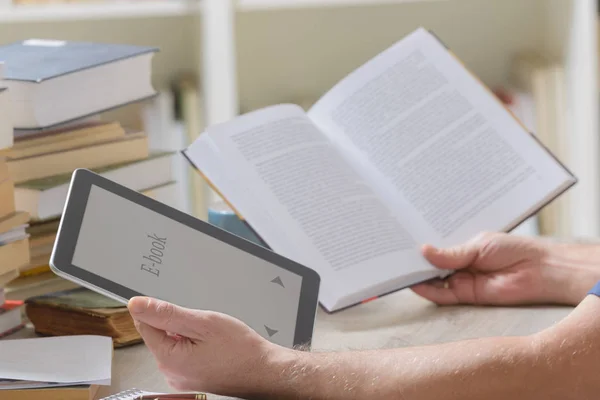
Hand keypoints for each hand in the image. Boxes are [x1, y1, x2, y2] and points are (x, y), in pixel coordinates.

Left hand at [127, 297, 285, 396]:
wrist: (263, 371)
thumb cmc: (240, 350)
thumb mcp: (203, 322)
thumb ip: (166, 313)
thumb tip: (137, 304)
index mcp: (168, 358)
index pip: (145, 324)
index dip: (159, 309)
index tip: (177, 308)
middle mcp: (171, 373)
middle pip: (160, 334)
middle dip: (179, 323)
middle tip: (205, 326)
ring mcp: (181, 378)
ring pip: (174, 343)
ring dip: (189, 334)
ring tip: (213, 338)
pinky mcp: (191, 378)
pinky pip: (185, 354)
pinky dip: (196, 345)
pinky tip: (214, 347)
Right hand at [411, 232, 555, 305]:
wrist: (539, 271)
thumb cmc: (514, 251)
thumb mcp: (478, 246)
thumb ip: (451, 254)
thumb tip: (423, 251)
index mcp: (463, 247)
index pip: (436, 248)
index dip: (420, 247)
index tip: (401, 242)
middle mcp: (460, 264)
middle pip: (432, 265)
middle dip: (415, 262)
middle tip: (395, 257)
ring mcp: (462, 280)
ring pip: (434, 280)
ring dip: (418, 277)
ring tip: (400, 270)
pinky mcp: (466, 295)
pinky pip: (442, 295)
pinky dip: (428, 291)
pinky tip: (415, 284)